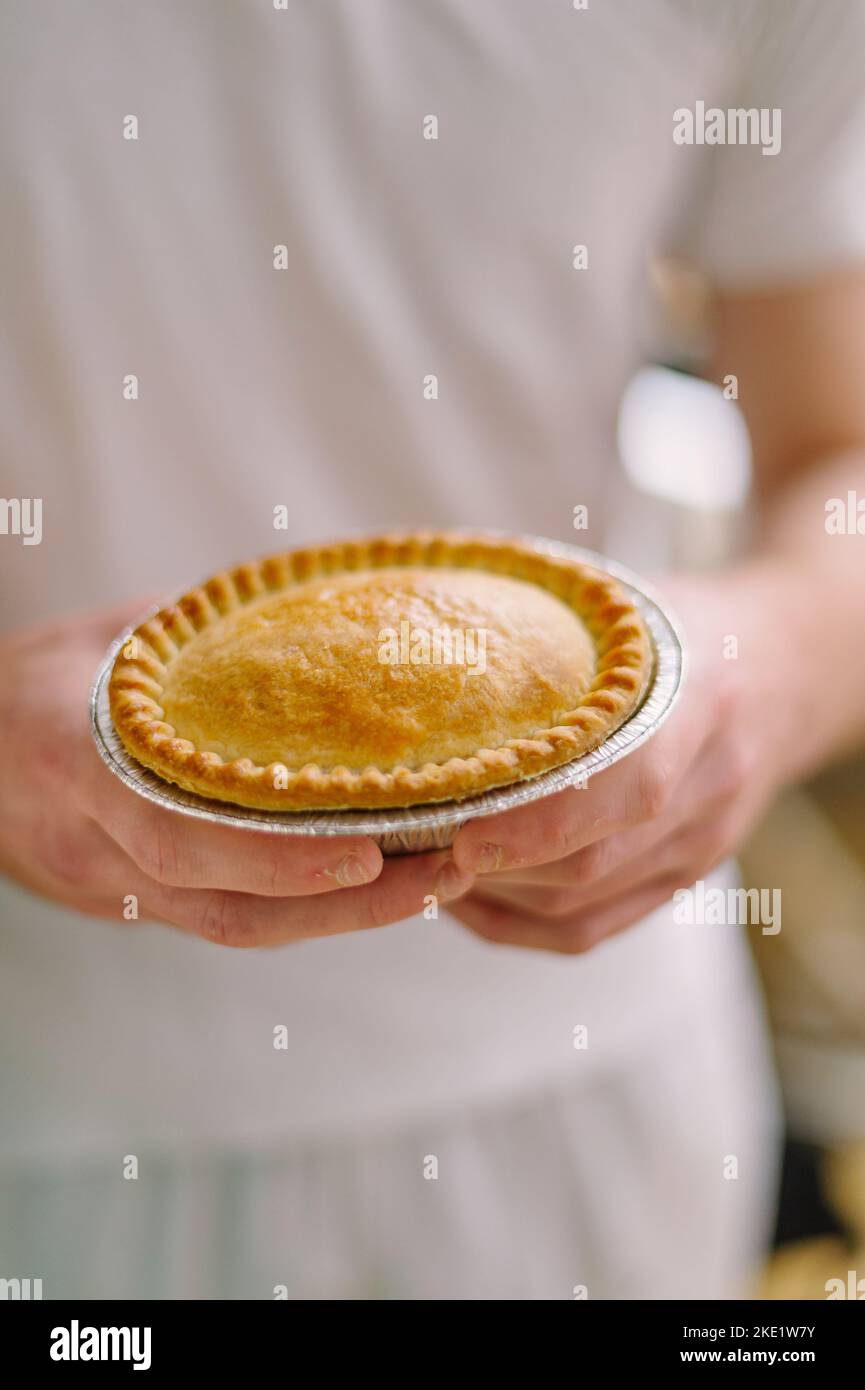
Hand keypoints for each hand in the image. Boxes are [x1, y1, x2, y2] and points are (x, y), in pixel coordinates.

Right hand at [0, 604, 474, 945]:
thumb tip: (330, 619)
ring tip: (432, 884)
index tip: (368, 850)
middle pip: (221, 906)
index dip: (270, 855)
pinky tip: (374, 881)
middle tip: (443, 871)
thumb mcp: (116, 638)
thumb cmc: (46, 676)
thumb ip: (208, 642)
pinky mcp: (133, 904)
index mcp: (74, 763)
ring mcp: (110, 886)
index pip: (170, 832)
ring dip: (339, 919)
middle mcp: (92, 845)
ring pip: (233, 926)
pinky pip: (225, 915)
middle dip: (340, 904)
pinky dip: (305, 906)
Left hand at [449, 563, 806, 953]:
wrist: (786, 673)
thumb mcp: (633, 609)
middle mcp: (709, 791)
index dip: (540, 825)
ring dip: (493, 896)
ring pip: (579, 907)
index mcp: (701, 706)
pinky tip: (464, 896)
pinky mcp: (681, 879)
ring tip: (423, 863)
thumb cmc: (685, 629)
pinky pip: (588, 930)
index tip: (460, 833)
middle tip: (408, 844)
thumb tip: (428, 631)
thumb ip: (550, 634)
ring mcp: (699, 846)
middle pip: (588, 865)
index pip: (627, 791)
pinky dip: (516, 923)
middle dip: (490, 867)